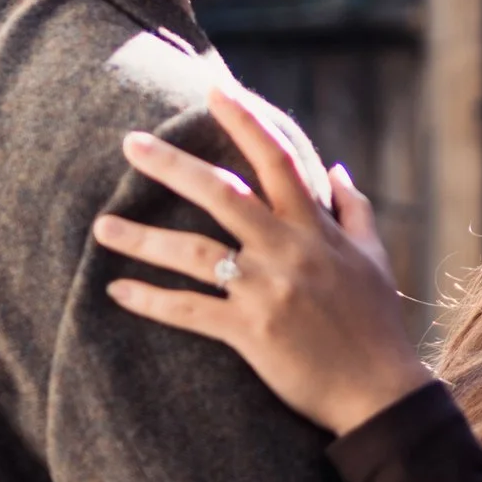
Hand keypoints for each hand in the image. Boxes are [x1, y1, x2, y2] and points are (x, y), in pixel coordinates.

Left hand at [95, 83, 433, 436]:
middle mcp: (289, 250)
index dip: (248, 119)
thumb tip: (336, 168)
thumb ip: (354, 208)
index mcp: (316, 228)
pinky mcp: (250, 331)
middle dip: (173, 165)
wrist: (380, 393)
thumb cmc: (378, 324)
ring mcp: (267, 290)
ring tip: (101, 226)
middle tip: (129, 142)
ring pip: (194, 253)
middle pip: (222, 193)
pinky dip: (151, 300)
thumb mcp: (374, 257)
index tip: (217, 88)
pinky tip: (117, 290)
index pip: (279, 159)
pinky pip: (189, 310)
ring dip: (143, 238)